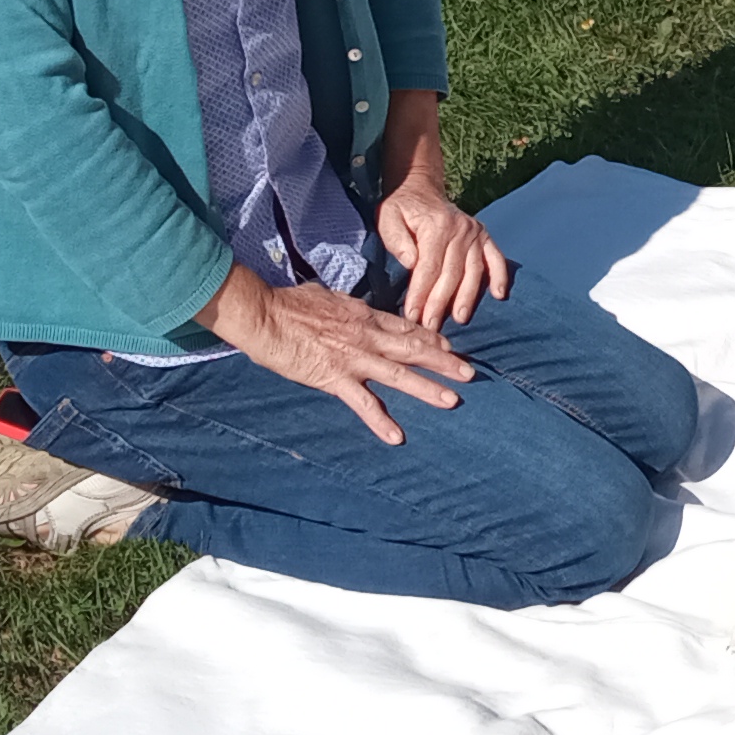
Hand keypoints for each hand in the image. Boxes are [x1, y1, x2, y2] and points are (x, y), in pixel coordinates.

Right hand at [205, 266, 470, 444]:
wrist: (263, 314)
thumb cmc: (289, 304)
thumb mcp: (327, 298)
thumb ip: (346, 308)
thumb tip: (353, 309)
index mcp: (364, 316)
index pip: (406, 328)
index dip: (430, 338)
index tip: (450, 346)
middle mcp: (366, 335)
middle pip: (413, 348)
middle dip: (444, 361)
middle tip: (470, 373)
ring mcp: (353, 357)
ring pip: (399, 374)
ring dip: (427, 388)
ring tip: (452, 400)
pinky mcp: (334, 377)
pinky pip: (363, 402)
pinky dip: (381, 421)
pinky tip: (397, 437)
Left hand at [373, 177, 513, 327]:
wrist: (420, 189)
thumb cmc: (401, 208)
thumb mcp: (388, 217)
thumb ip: (396, 239)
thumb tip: (410, 261)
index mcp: (436, 225)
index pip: (429, 267)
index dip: (420, 293)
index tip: (412, 315)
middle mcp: (461, 228)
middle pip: (451, 273)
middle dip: (440, 303)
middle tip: (431, 326)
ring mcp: (475, 233)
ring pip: (473, 271)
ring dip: (467, 297)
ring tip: (460, 319)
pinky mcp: (484, 237)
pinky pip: (496, 258)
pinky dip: (500, 276)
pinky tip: (499, 295)